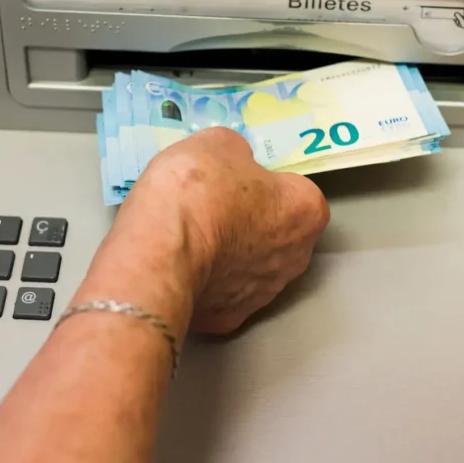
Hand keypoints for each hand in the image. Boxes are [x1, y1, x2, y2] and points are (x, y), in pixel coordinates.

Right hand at [120, 128, 329, 333]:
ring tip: (192, 236)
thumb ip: (236, 154)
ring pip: (252, 267)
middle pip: (278, 233)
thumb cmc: (197, 191)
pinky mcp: (230, 319)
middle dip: (251, 221)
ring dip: (230, 253)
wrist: (158, 251)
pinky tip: (183, 265)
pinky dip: (206, 281)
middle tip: (213, 206)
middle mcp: (296, 258)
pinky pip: (222, 294)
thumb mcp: (217, 143)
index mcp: (305, 211)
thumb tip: (234, 161)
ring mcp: (264, 294)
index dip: (264, 182)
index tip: (236, 178)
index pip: (295, 191)